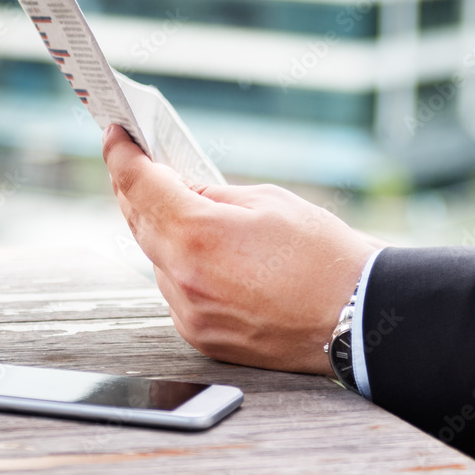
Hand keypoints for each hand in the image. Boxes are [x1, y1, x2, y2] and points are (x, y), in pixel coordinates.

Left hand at [102, 125, 383, 375]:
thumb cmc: (325, 256)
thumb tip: (179, 189)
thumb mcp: (268, 201)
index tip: (116, 136)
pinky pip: (176, 291)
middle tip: (139, 162)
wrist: (358, 318)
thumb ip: (211, 194)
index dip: (121, 155)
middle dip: (136, 189)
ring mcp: (190, 313)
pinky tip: (209, 254)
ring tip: (183, 208)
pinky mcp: (201, 337)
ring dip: (162, 231)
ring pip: (157, 259)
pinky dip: (182, 267)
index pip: (139, 185)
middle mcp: (184, 279)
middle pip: (138, 222)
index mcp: (198, 235)